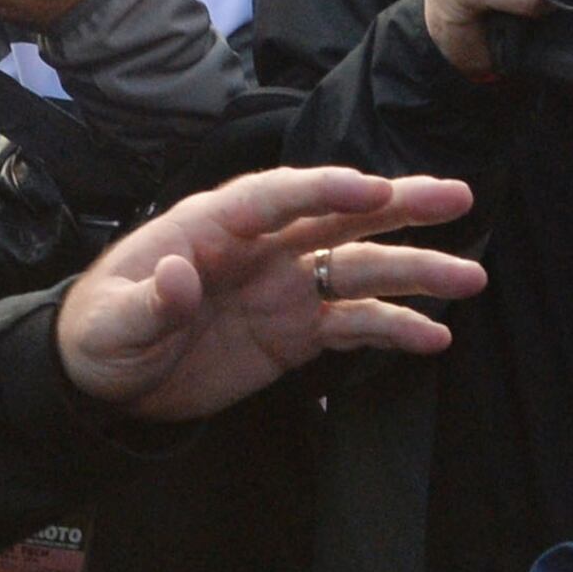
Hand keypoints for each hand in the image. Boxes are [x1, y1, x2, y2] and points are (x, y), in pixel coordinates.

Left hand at [53, 164, 480, 423]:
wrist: (108, 383)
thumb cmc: (102, 334)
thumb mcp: (114, 323)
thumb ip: (149, 302)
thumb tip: (178, 275)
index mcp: (212, 226)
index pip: (275, 197)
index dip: (325, 189)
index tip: (372, 189)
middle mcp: (260, 248)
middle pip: (337, 216)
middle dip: (396, 203)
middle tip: (456, 196)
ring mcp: (284, 288)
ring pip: (359, 268)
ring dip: (414, 270)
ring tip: (470, 277)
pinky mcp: (296, 333)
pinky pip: (353, 325)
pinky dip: (393, 329)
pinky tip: (435, 336)